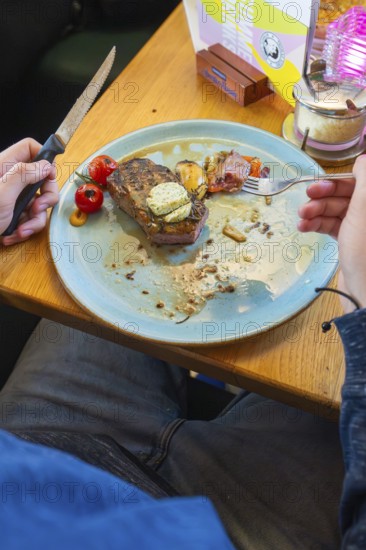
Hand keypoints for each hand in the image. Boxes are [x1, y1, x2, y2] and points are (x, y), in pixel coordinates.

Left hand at [0, 138, 58, 245]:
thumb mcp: (3, 194)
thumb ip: (24, 174)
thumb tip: (46, 164)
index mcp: (4, 166)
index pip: (29, 148)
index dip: (44, 158)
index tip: (49, 175)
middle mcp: (9, 179)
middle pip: (40, 178)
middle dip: (45, 196)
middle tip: (39, 207)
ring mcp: (12, 198)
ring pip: (38, 202)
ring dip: (35, 219)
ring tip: (22, 229)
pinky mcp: (13, 214)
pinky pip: (30, 218)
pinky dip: (26, 228)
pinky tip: (13, 234)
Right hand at [298, 155, 365, 311]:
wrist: (363, 293)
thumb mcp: (364, 208)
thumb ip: (364, 178)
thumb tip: (362, 158)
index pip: (361, 181)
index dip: (340, 181)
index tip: (318, 185)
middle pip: (348, 194)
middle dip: (324, 196)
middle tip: (306, 200)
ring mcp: (362, 227)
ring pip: (337, 210)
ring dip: (316, 211)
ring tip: (301, 218)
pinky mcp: (352, 241)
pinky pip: (332, 225)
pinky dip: (317, 224)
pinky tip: (304, 227)